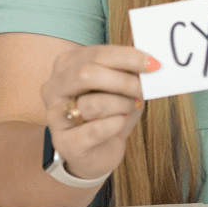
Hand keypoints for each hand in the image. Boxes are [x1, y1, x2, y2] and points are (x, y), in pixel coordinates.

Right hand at [40, 44, 154, 181]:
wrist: (97, 153)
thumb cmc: (109, 114)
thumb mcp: (121, 88)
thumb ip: (128, 73)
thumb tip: (146, 65)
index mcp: (67, 65)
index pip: (98, 54)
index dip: (128, 57)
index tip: (153, 63)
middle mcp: (54, 87)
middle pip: (87, 74)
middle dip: (122, 81)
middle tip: (141, 89)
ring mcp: (55, 116)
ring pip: (92, 103)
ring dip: (121, 105)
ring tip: (130, 108)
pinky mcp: (64, 143)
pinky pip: (95, 130)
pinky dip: (115, 125)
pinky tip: (120, 123)